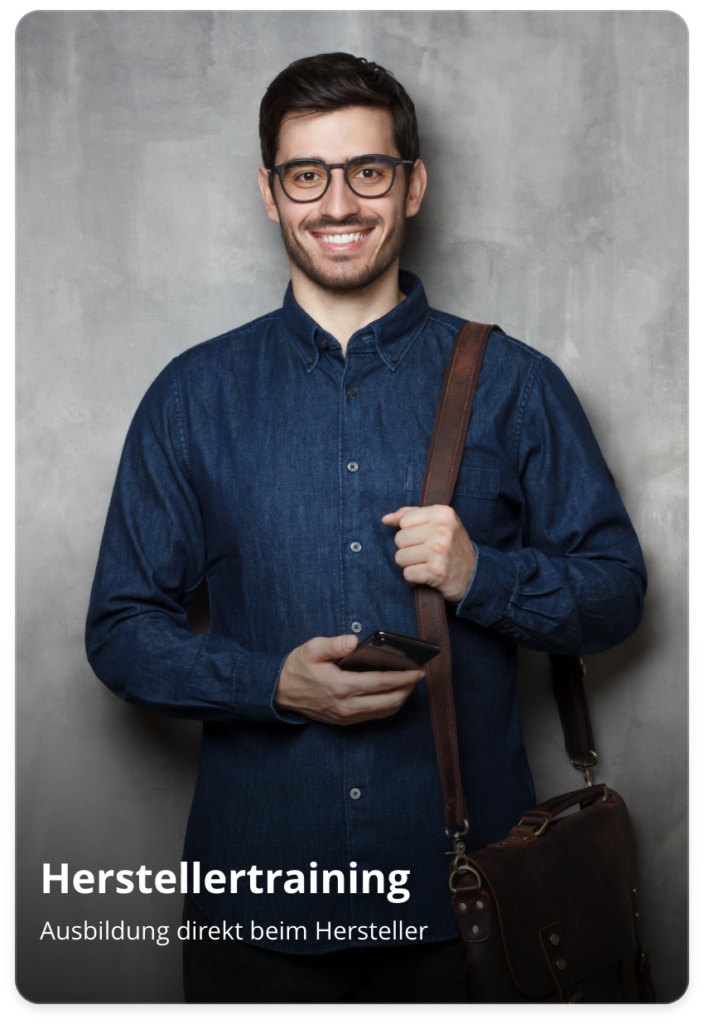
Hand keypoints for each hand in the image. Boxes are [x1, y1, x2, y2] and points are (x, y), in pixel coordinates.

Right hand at [275, 634, 423, 725]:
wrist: (279, 692)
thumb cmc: (297, 668)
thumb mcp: (312, 649)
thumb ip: (334, 644)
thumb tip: (353, 641)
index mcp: (341, 686)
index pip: (382, 682)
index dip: (404, 676)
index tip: (418, 670)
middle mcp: (347, 705)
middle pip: (390, 700)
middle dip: (408, 688)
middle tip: (419, 675)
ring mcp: (347, 716)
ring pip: (385, 711)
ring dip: (401, 698)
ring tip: (409, 683)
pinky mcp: (345, 721)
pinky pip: (375, 716)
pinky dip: (389, 706)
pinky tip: (393, 693)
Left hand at [382, 505, 476, 602]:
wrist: (475, 576)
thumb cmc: (452, 548)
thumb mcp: (439, 523)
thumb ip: (411, 516)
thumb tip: (385, 519)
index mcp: (442, 513)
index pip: (404, 520)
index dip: (410, 532)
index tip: (425, 539)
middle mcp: (442, 529)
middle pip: (399, 539)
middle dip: (409, 550)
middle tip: (427, 554)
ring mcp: (439, 550)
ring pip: (400, 557)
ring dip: (410, 565)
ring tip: (427, 564)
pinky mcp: (436, 571)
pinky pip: (407, 574)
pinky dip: (414, 579)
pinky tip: (427, 576)